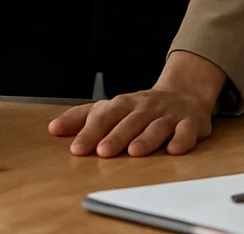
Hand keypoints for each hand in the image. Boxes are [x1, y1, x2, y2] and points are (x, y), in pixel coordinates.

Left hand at [47, 51, 221, 156]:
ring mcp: (169, 115)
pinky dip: (182, 140)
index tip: (77, 148)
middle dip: (116, 136)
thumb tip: (53, 129)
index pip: (104, 116)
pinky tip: (174, 150)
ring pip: (156, 126)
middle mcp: (145, 107)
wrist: (184, 92)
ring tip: (134, 152)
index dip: (90, 132)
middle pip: (129, 121)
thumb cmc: (141, 107)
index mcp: (124, 103)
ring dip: (146, 139)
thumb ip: (82, 117)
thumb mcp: (111, 107)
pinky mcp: (190, 123)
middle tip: (103, 151)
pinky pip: (186, 131)